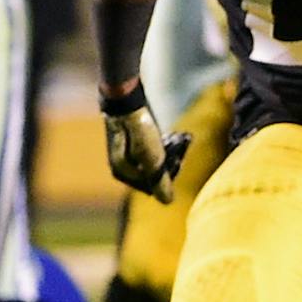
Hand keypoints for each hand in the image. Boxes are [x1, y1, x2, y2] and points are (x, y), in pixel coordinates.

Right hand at [100, 83, 190, 201]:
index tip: (178, 159)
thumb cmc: (138, 128)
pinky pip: (152, 150)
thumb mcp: (152, 155)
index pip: (153, 186)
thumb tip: (168, 202)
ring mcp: (126, 154)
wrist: (126, 98)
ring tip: (179, 138)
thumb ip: (159, 179)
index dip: (169, 175)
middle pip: (154, 174)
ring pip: (155, 161)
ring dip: (170, 152)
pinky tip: (174, 136)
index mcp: (122, 173)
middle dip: (170, 162)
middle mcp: (122, 166)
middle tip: (180, 143)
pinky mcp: (131, 142)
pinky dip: (164, 145)